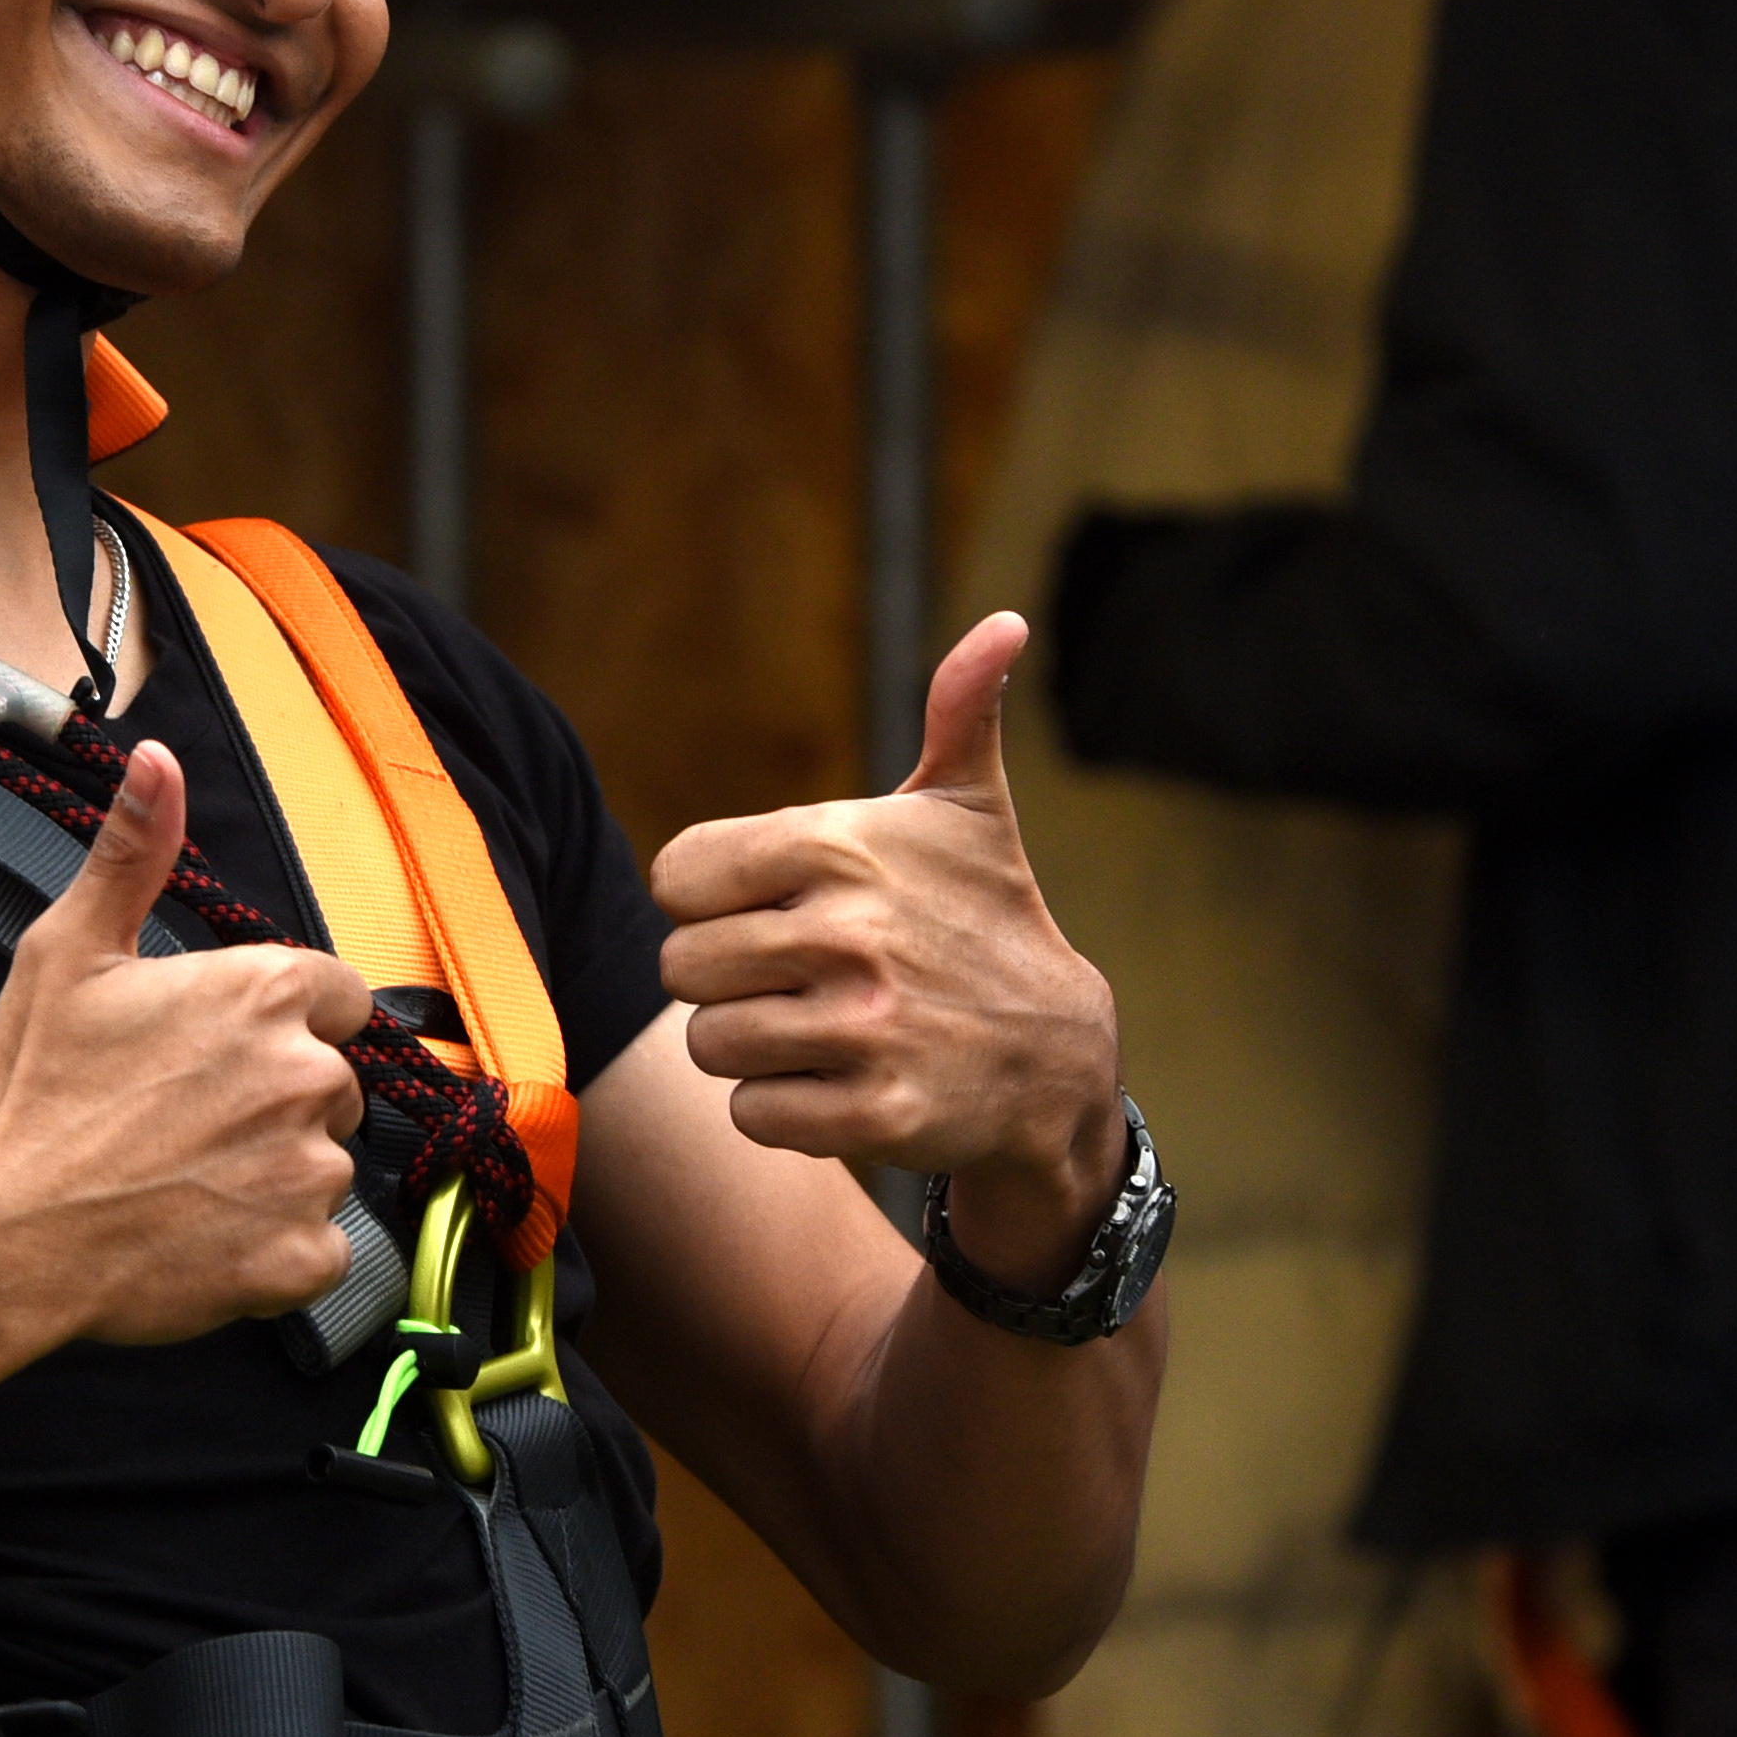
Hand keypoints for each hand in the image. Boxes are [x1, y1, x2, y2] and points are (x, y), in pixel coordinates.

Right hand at [0, 744, 364, 1379]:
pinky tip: (202, 1239)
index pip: (334, 996)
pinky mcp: (303, 1257)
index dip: (279, 1024)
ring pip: (324, 1165)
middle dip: (276, 1101)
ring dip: (274, 1176)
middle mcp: (306, 1073)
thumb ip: (132, 853)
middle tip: (182, 1125)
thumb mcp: (68, 953)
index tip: (213, 1055)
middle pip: (333, 1083)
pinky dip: (275, 1253)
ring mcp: (310, 1170)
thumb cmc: (30, 1095)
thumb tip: (158, 757)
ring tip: (182, 1184)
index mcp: (265, 990)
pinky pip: (319, 1249)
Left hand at [651, 614, 1126, 1285]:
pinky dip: (782, 1110)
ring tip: (821, 1029)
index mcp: (841, 845)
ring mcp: (864, 1027)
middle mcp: (849, 932)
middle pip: (683, 966)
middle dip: (730, 979)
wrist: (1057, 1058)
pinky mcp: (875, 1114)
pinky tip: (841, 1082)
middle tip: (801, 978)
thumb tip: (1004, 623)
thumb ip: (958, 711)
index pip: (678, 876)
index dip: (713, 900)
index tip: (775, 908)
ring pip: (710, 1042)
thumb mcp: (969, 809)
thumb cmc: (987, 917)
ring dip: (752, 1047)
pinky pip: (751, 1113)